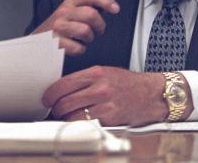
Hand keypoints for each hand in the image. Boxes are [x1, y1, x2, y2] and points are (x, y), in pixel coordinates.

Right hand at [32, 0, 119, 55]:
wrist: (37, 42)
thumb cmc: (58, 27)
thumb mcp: (72, 11)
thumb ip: (88, 7)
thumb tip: (108, 6)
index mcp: (70, 2)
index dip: (106, 1)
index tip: (115, 9)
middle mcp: (64, 12)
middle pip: (91, 14)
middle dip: (99, 26)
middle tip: (97, 31)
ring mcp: (59, 27)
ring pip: (85, 31)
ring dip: (89, 39)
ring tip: (83, 39)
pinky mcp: (56, 42)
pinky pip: (78, 48)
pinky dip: (79, 50)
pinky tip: (73, 46)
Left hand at [42, 66, 166, 125]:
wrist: (151, 94)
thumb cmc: (127, 83)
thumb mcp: (104, 72)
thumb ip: (83, 79)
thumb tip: (62, 88)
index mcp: (95, 73)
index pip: (63, 84)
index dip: (50, 94)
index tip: (46, 98)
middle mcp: (99, 88)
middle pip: (65, 102)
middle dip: (56, 108)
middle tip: (55, 110)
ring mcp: (105, 105)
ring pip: (74, 116)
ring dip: (66, 119)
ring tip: (67, 116)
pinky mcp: (111, 119)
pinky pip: (87, 124)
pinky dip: (81, 125)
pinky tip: (81, 121)